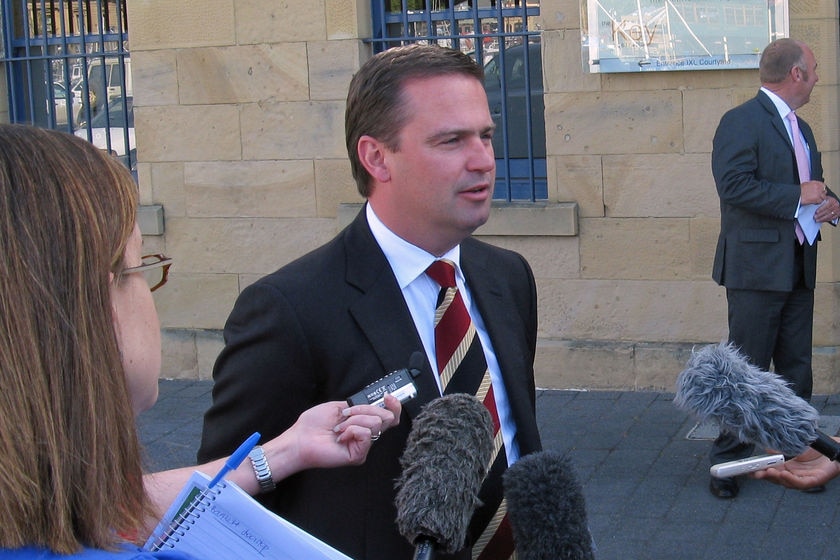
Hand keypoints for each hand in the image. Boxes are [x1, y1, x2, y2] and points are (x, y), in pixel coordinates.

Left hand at [287, 393, 401, 468]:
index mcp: (363, 422)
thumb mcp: (340, 407)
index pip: (390, 416)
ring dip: (354, 420)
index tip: (387, 397)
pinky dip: (351, 430)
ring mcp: (363, 446)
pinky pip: (366, 434)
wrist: (301, 438)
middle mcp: (366, 434)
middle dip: (367, 409)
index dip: (394, 406)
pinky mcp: (359, 455)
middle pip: (387, 418)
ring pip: (376, 423)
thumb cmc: (314, 424)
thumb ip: (360, 405)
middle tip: (347, 414)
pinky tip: (340, 436)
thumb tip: (376, 402)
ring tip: (339, 427)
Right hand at [751, 446, 839, 489]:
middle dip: (763, 476)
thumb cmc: (815, 448)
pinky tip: (784, 474)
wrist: (833, 450)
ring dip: (776, 478)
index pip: (769, 470)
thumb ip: (779, 448)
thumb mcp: (792, 446)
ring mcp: (802, 479)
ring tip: (767, 472)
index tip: (746, 469)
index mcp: (786, 467)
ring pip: (786, 482)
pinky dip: (791, 480)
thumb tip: (765, 448)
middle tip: (753, 472)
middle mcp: (793, 474)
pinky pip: (801, 483)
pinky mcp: (814, 481)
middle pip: (775, 478)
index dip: (758, 470)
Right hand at [800, 181, 827, 204]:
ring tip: (815, 199)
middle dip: (821, 194)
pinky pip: (820, 201)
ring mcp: (819, 193)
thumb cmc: (799, 190)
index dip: (821, 189)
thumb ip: (812, 185)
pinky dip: (818, 202)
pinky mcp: (817, 199)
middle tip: (817, 196)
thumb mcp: (806, 184)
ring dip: (820, 198)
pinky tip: (814, 202)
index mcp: (816, 183)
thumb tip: (813, 186)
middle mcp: (819, 188)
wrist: (796, 195)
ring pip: (823, 197)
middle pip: (824, 191)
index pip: (823, 185)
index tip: (820, 191)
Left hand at [814, 195, 839, 222]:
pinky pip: (831, 218)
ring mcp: (837, 210)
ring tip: (817, 220)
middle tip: (815, 217)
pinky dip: (826, 220)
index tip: (816, 212)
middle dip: (820, 215)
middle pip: (827, 211)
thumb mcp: (825, 198)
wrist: (836, 203)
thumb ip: (820, 199)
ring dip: (822, 218)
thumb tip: (815, 202)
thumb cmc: (829, 201)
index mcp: (832, 201)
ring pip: (829, 215)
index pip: (826, 205)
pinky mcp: (837, 215)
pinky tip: (821, 221)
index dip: (821, 209)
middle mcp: (835, 206)